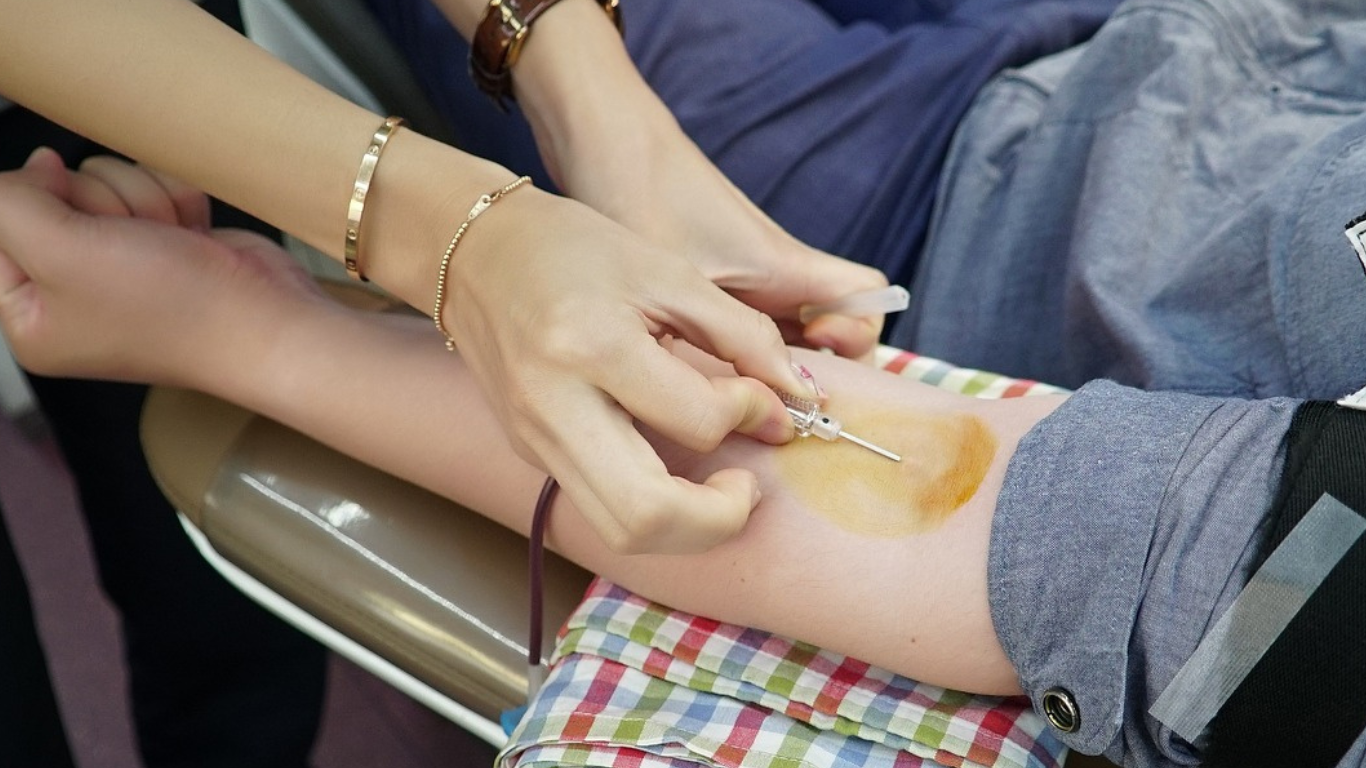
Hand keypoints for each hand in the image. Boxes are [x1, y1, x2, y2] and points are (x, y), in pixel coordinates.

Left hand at [0, 149, 320, 385]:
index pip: (0, 227)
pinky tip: (193, 236)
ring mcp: (124, 268)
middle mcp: (73, 294)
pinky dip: (177, 205)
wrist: (267, 321)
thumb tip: (30, 168)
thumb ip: (11, 201)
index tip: (78, 225)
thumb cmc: (172, 306)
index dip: (35, 205)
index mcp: (31, 315)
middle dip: (102, 205)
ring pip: (107, 185)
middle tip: (133, 244)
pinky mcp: (167, 246)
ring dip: (144, 202)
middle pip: (55, 197)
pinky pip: (152, 190)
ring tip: (170, 242)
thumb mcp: (61, 250)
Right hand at [442, 186, 805, 553]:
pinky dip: (654, 506)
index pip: (694, 421)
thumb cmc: (575, 250)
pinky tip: (676, 468)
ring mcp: (535, 441)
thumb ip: (744, 335)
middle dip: (720, 520)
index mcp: (591, 347)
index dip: (750, 414)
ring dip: (687, 529)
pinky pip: (601, 505)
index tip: (766, 397)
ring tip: (721, 490)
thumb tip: (797, 399)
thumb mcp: (669, 272)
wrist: (476, 253)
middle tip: (749, 487)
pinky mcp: (531, 454)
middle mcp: (555, 407)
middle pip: (647, 516)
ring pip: (620, 533)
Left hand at [508, 2, 888, 359]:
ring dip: (771, 371)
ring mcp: (745, 280)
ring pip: (789, 336)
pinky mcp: (710, 284)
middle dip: (818, 370)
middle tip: (770, 396)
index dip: (858, 334)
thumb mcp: (675, 276)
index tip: (814, 352)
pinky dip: (736, 360)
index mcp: (783, 264)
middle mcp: (776, 274)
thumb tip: (744, 406)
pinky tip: (695, 380)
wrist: (600, 139)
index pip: (868, 298)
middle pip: (834, 330)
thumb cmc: (638, 193)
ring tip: (733, 397)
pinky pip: (746, 331)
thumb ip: (715, 338)